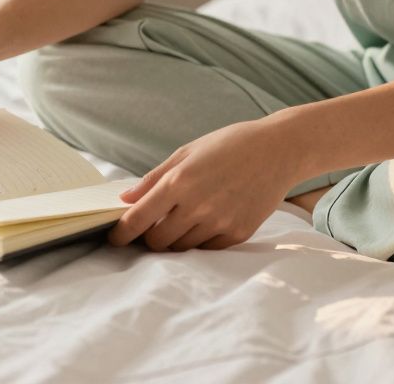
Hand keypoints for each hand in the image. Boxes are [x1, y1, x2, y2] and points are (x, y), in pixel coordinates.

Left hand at [108, 116, 305, 251]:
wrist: (279, 151)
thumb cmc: (229, 145)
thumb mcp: (186, 152)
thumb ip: (153, 179)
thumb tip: (125, 200)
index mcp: (179, 181)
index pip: (138, 220)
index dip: (121, 234)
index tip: (115, 238)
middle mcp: (197, 206)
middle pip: (157, 241)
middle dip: (149, 237)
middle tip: (153, 226)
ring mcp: (219, 222)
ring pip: (182, 248)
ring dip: (175, 239)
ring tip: (185, 217)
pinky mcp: (238, 233)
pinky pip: (208, 249)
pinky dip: (200, 240)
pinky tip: (207, 220)